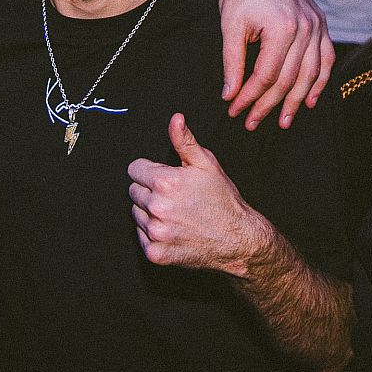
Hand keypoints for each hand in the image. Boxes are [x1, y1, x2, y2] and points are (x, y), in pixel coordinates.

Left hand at [129, 114, 275, 275]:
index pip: (134, 169)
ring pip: (136, 214)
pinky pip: (141, 236)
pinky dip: (152, 234)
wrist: (238, 239)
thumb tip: (175, 119)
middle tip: (174, 197)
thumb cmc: (223, 200)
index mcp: (164, 182)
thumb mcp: (207, 164)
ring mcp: (155, 232)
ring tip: (176, 214)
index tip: (165, 178)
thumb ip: (185, 141)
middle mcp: (156, 207)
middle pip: (134, 192)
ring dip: (150, 213)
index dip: (150, 171)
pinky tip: (173, 229)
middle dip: (150, 191)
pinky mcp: (155, 252)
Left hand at [214, 0, 333, 129]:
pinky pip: (326, 58)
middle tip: (251, 123)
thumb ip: (232, 63)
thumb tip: (230, 96)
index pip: (267, 75)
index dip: (250, 97)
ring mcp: (317, 25)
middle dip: (268, 104)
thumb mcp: (229, 27)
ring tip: (282, 121)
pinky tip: (310, 101)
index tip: (234, 110)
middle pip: (289, 79)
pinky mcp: (320, 22)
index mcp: (283, 28)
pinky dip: (321, 81)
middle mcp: (306, 28)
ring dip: (296, 101)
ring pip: (311, 73)